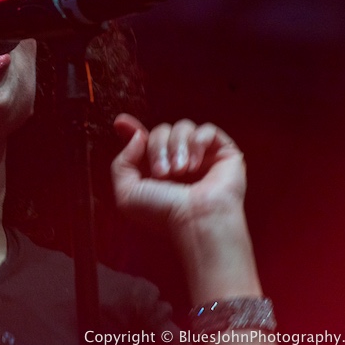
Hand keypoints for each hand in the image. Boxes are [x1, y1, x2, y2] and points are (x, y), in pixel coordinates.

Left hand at [110, 113, 247, 234]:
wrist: (194, 222)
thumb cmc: (162, 213)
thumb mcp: (127, 193)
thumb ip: (122, 162)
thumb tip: (139, 134)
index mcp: (156, 168)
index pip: (144, 140)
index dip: (131, 129)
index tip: (120, 123)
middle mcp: (178, 160)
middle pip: (160, 130)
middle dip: (156, 148)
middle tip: (162, 173)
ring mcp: (202, 156)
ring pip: (182, 127)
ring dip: (176, 147)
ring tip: (181, 172)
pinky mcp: (224, 153)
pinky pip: (207, 130)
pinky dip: (197, 142)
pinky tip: (195, 165)